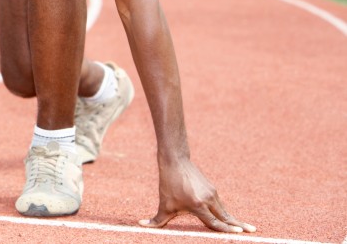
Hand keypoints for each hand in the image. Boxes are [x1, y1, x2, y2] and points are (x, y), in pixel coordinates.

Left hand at [140, 157, 255, 232]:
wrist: (175, 161)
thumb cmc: (169, 184)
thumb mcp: (164, 204)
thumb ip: (157, 220)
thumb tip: (141, 225)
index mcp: (197, 205)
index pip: (214, 222)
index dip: (226, 230)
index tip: (239, 234)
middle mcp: (208, 199)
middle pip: (226, 217)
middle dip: (238, 225)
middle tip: (253, 231)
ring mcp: (212, 193)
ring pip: (224, 211)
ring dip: (233, 220)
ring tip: (246, 228)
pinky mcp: (213, 189)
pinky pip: (220, 205)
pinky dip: (226, 213)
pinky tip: (231, 220)